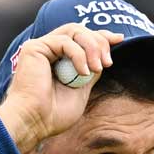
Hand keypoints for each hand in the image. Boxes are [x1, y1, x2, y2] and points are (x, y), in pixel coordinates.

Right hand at [0, 23, 125, 153]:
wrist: (34, 122)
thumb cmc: (53, 114)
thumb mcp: (81, 90)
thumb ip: (90, 71)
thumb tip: (103, 57)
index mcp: (58, 59)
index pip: (81, 38)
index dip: (101, 36)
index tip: (119, 39)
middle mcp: (48, 50)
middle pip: (80, 30)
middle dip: (99, 42)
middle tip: (108, 62)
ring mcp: (41, 47)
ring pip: (74, 31)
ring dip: (92, 47)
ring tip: (97, 68)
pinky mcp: (34, 47)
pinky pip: (65, 41)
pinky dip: (79, 55)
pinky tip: (83, 72)